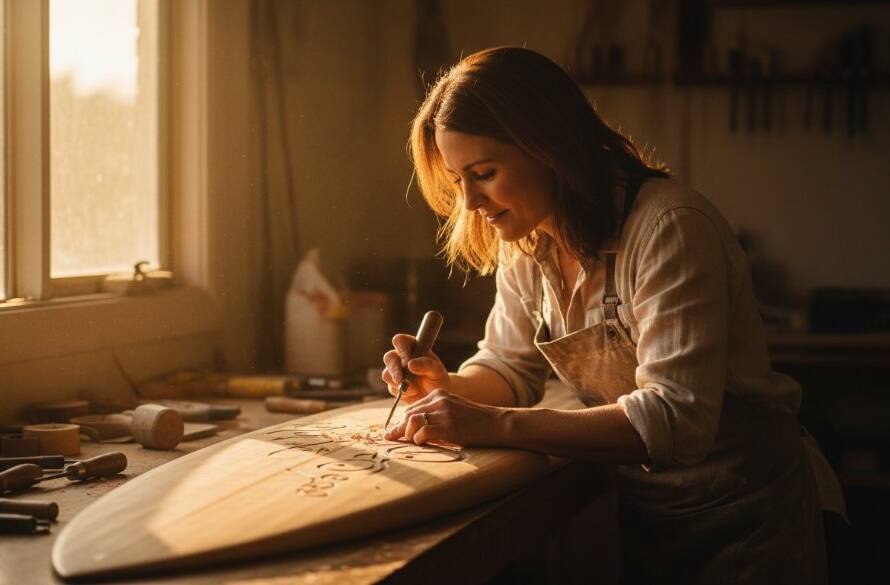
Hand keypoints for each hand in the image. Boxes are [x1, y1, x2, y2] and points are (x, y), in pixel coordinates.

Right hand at [382, 334, 449, 403]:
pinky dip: (401, 392)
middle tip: (401, 379)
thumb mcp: (437, 370)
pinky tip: (413, 392)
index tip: (408, 361)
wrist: (436, 395)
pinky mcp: (394, 386)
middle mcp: (401, 357)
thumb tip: (410, 364)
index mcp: (412, 347)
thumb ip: (426, 364)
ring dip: (398, 382)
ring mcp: (396, 372)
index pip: (400, 341)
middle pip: (389, 357)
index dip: (401, 349)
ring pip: (386, 374)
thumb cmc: (438, 378)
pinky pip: (391, 388)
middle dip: (395, 369)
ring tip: (415, 388)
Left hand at [383, 388, 504, 446]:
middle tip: (394, 440)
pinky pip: (422, 433)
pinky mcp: (448, 427)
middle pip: (408, 415)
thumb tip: (413, 429)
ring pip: (412, 423)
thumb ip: (435, 414)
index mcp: (438, 395)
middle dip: (400, 429)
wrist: (497, 424)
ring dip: (409, 436)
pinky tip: (424, 444)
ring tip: (415, 443)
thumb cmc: (476, 422)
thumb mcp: (454, 410)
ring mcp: (443, 413)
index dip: (401, 422)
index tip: (393, 433)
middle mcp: (439, 400)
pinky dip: (419, 441)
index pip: (412, 408)